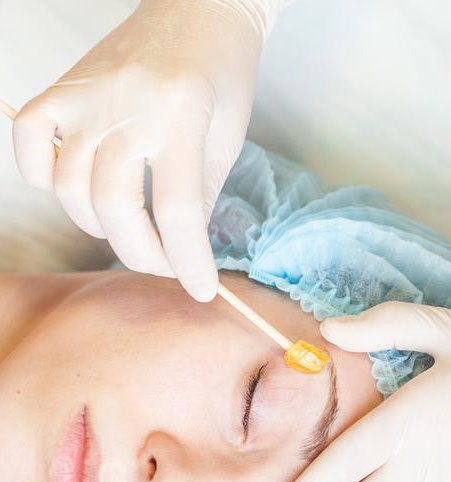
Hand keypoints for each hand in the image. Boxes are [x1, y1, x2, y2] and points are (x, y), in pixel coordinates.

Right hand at [12, 0, 284, 300]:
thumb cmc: (221, 75)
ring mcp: (88, 96)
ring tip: (130, 226)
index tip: (202, 290)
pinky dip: (44, 179)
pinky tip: (78, 189)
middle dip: (143, 255)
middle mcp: (129, 105)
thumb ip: (200, 197)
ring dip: (100, 227)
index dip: (189, 262)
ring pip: (71, 189)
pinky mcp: (64, 90)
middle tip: (164, 263)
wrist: (198, 8)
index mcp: (182, 114)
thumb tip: (177, 251)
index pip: (179, 210)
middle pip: (117, 207)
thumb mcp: (225, 140)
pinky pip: (30, 145)